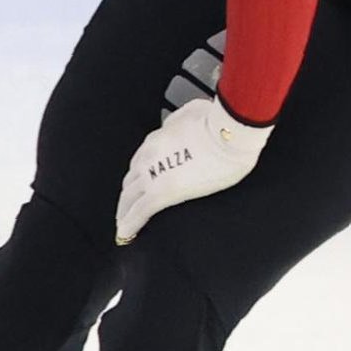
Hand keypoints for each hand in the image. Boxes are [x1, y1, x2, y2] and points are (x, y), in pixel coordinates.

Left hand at [115, 95, 272, 243]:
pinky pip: (140, 210)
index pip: (139, 161)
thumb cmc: (217, 121)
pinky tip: (124, 234)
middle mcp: (149, 154)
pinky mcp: (163, 191)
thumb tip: (179, 129)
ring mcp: (153, 172)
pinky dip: (130, 223)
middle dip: (126, 195)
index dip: (136, 175)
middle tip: (124, 209)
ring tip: (122, 224)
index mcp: (157, 138)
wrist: (228, 131)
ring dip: (124, 210)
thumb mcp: (190, 115)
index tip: (136, 185)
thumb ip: (179, 125)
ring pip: (129, 195)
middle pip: (130, 180)